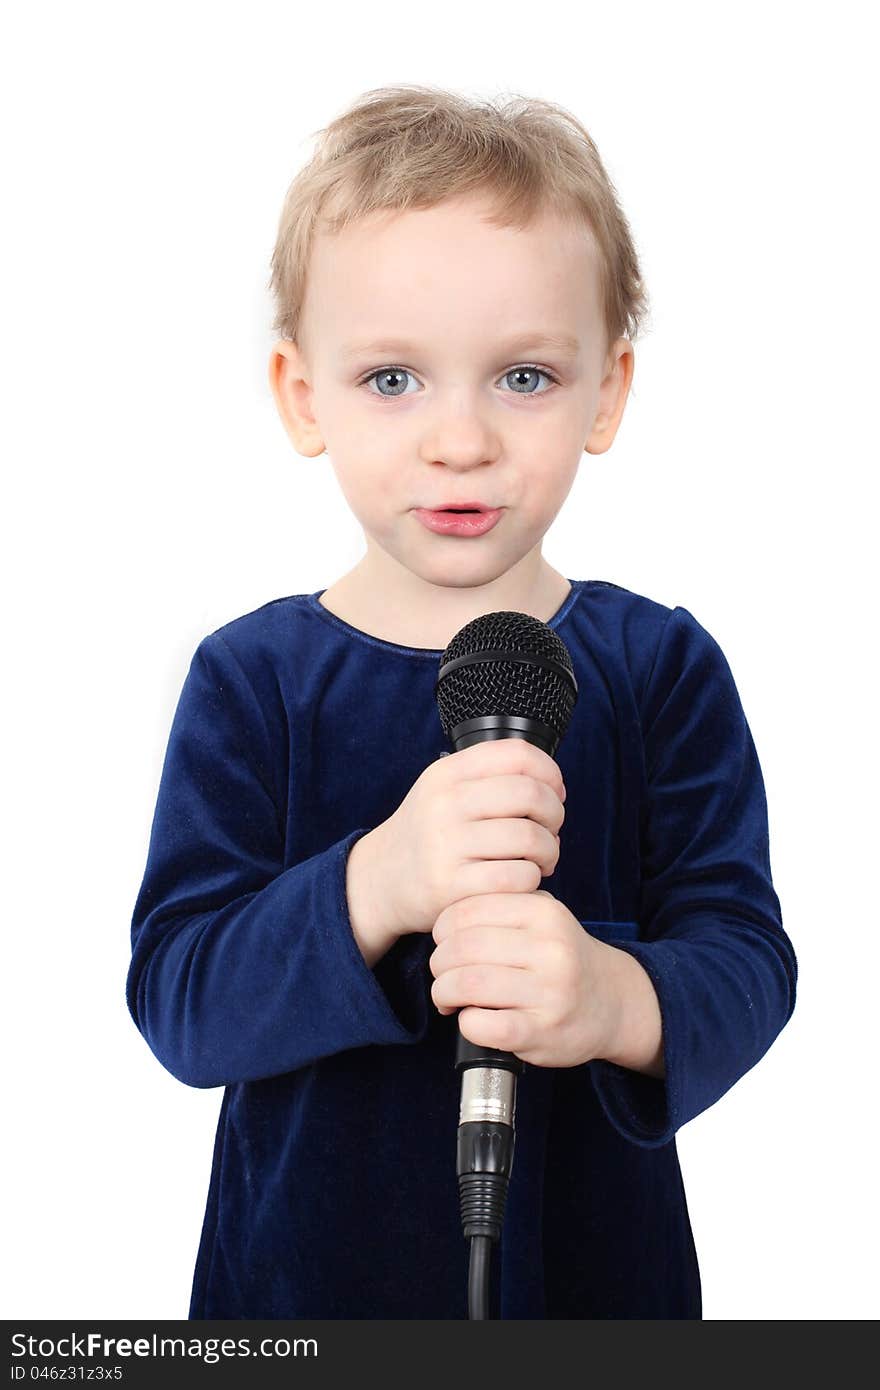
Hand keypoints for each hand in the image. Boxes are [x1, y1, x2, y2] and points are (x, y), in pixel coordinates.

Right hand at [359, 739, 566, 937]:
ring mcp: (445, 845)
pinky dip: (532, 879)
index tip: (554, 792)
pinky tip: (523, 879)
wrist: (381, 878)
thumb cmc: (430, 832)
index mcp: (447, 773)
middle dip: (555, 814)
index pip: (518, 754)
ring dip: (549, 851)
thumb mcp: (445, 789)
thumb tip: (554, 786)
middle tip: (551, 830)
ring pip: (530, 838)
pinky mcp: (451, 886)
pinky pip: (518, 877)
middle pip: (531, 794)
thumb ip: (491, 777)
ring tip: (541, 859)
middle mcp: (444, 803)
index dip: (551, 772)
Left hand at [428, 889, 621, 1068]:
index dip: (443, 927)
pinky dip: (466, 1022)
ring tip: (448, 996)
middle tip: (442, 973)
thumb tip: (446, 920)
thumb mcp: (544, 917)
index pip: (468, 910)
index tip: (443, 941)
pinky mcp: (542, 1031)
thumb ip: (502, 904)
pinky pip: (483, 1025)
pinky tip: (472, 1019)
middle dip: (440, 963)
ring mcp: (549, 993)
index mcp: (545, 914)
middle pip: (463, 948)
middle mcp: (551, 950)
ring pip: (468, 984)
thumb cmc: (563, 957)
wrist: (612, 1002)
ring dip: (444, 992)